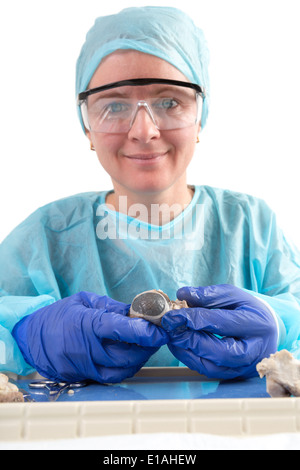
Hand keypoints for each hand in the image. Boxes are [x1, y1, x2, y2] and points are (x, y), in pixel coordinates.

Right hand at [12, 291, 167, 382]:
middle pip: (126, 355)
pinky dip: (126, 367)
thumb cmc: (58, 315)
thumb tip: (138, 312)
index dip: (144, 332)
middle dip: (148, 346)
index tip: (160, 330)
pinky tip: (130, 356)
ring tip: (146, 345)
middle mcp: (86, 349)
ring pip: (122, 369)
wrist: (32, 338)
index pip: (120, 330)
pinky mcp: (83, 378)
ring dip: (139, 358)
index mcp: (86, 324)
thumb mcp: (84, 301)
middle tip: (157, 335)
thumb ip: (112, 307)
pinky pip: (112, 376)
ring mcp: (84, 367)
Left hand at [161, 284, 277, 378]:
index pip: (220, 323)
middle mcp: (254, 350)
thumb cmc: (249, 310)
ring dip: (186, 351)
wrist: (268, 329)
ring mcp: (245, 366)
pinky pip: (209, 372)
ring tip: (173, 336)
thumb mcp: (233, 295)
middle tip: (171, 328)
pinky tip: (180, 346)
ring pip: (212, 366)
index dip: (192, 318)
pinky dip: (190, 360)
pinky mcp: (234, 375)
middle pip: (219, 351)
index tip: (173, 314)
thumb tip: (182, 294)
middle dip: (190, 339)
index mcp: (256, 325)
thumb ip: (209, 295)